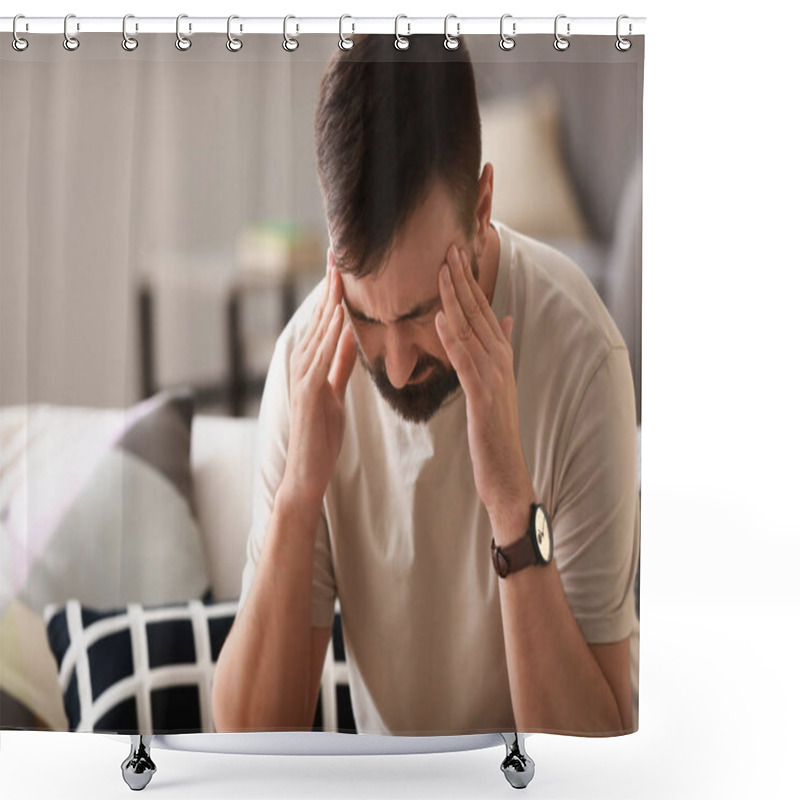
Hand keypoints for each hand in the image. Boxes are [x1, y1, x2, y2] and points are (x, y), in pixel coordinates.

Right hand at [282, 250, 357, 505]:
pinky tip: (340, 315)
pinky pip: (321, 359)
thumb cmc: (321, 435)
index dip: (333, 293)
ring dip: (329, 302)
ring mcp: (303, 378)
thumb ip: (339, 365)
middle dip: (329, 286)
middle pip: (319, 319)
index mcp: (311, 364)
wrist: (308, 471)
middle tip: (337, 252)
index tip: (341, 265)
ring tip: (339, 273)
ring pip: (319, 332)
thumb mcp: (334, 392)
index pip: (325, 322)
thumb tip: (350, 338)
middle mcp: (303, 365)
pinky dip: (330, 335)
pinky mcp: (309, 394)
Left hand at [435, 244, 533, 535]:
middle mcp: (499, 360)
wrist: (506, 471)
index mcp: (499, 356)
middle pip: (479, 312)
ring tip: (442, 269)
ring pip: (473, 330)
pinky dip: (453, 338)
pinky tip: (440, 318)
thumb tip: (505, 318)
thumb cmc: (496, 429)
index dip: (468, 282)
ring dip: (457, 298)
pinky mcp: (483, 396)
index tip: (455, 253)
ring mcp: (493, 377)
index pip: (482, 311)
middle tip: (448, 245)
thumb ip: (499, 348)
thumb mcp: (497, 384)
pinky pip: (465, 362)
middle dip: (463, 278)